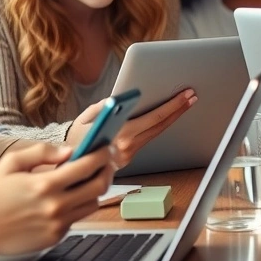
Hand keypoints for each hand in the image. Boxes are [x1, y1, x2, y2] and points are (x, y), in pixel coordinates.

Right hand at [0, 143, 114, 256]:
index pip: (87, 166)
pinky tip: (67, 198)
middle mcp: (55, 206)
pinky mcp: (55, 237)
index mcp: (45, 184)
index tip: (105, 148)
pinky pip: (77, 219)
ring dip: (94, 190)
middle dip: (107, 171)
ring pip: (92, 204)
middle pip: (99, 186)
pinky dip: (77, 207)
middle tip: (105, 164)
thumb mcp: (11, 162)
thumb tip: (68, 151)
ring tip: (87, 180)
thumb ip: (42, 152)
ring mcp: (57, 224)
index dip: (102, 155)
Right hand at [63, 90, 197, 166]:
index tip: (184, 94)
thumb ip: (101, 106)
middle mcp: (127, 147)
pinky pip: (147, 140)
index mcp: (120, 135)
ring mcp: (129, 156)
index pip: (154, 117)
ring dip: (172, 117)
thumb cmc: (75, 138)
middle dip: (178, 109)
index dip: (172, 105)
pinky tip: (167, 115)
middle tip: (192, 95)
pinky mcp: (128, 160)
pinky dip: (157, 126)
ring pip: (156, 133)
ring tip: (185, 103)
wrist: (68, 166)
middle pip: (160, 125)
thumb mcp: (84, 118)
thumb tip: (118, 99)